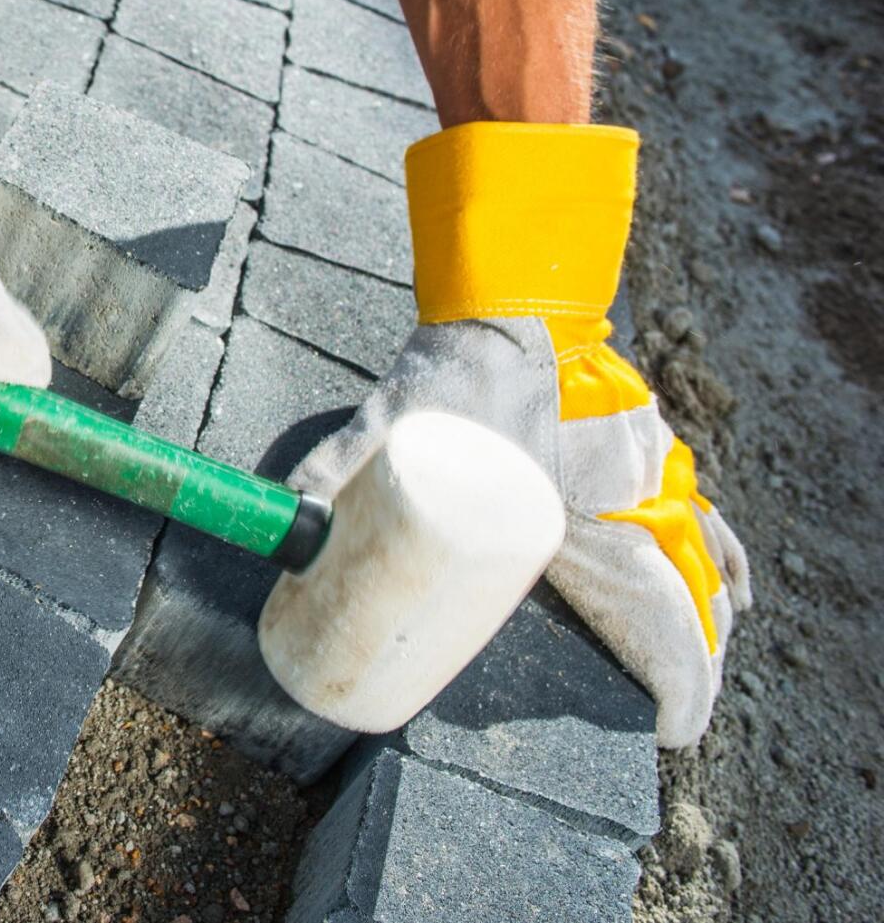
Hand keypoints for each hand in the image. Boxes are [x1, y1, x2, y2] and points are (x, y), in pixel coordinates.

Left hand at [290, 124, 750, 746]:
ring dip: (710, 610)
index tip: (671, 730)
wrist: (509, 299)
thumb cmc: (459, 366)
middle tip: (677, 720)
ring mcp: (641, 469)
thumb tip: (293, 522)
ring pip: (697, 555)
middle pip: (679, 597)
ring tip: (709, 665)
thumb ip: (342, 464)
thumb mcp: (393, 418)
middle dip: (692, 664)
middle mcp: (623, 496)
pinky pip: (697, 512)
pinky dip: (722, 552)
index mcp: (577, 512)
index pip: (649, 613)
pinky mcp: (641, 447)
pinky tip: (737, 588)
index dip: (674, 679)